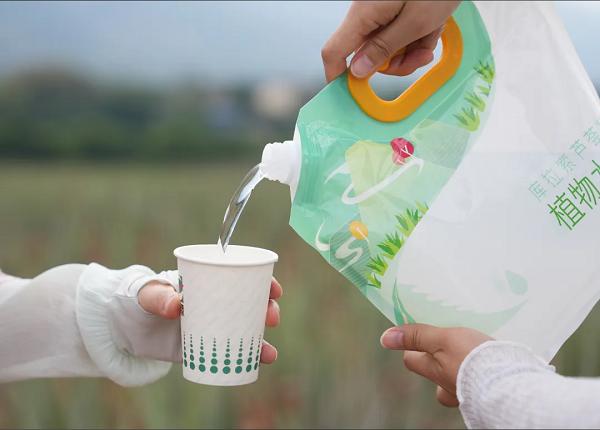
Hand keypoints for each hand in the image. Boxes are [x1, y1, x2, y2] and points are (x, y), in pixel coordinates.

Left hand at [138, 277, 282, 364]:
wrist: (123, 328)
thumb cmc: (138, 300)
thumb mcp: (146, 294)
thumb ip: (158, 297)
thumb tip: (175, 307)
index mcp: (208, 281)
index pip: (241, 276)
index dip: (262, 281)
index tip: (273, 289)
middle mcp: (216, 302)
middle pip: (251, 302)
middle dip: (267, 309)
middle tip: (270, 317)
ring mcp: (213, 324)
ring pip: (246, 328)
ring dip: (262, 337)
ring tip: (268, 351)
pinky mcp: (206, 346)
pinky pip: (233, 350)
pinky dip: (249, 355)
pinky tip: (261, 360)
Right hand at [322, 1, 458, 81]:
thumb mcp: (415, 21)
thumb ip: (385, 48)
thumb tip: (358, 71)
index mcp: (363, 15)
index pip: (334, 52)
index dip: (338, 76)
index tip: (352, 94)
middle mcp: (367, 13)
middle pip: (368, 54)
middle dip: (396, 62)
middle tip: (420, 56)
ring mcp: (380, 11)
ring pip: (388, 47)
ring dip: (412, 49)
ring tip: (432, 33)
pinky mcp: (394, 8)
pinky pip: (400, 33)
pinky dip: (418, 35)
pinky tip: (433, 26)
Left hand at [381, 324, 491, 406]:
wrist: (510, 382)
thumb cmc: (472, 358)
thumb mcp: (443, 339)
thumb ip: (417, 337)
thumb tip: (385, 338)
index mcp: (433, 371)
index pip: (411, 359)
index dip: (412, 346)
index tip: (420, 332)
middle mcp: (446, 386)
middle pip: (433, 371)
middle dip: (438, 358)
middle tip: (449, 340)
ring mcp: (466, 392)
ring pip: (455, 378)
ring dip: (460, 366)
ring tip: (472, 348)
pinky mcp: (487, 391)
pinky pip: (478, 380)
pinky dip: (480, 370)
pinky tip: (490, 358)